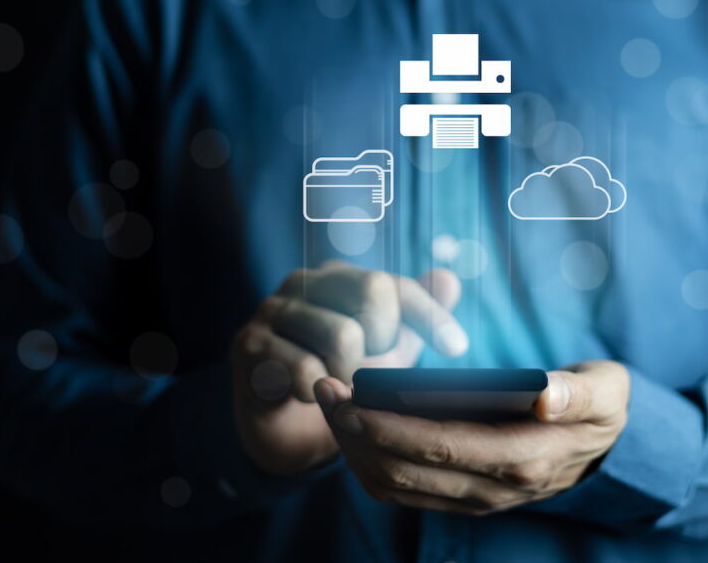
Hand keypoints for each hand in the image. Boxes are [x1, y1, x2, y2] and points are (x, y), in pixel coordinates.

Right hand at [231, 263, 466, 474]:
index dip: (429, 313)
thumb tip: (449, 278)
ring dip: (354, 378)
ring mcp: (271, 309)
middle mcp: (302, 281)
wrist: (284, 430)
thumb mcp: (386, 352)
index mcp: (338, 277)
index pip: (395, 282)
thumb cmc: (339, 380)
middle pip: (373, 291)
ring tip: (342, 391)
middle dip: (386, 345)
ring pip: (343, 334)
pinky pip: (306, 370)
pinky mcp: (249, 345)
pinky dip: (319, 393)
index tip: (458, 348)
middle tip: (370, 377)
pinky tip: (309, 398)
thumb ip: (413, 315)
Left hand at [314, 360, 628, 514]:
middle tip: (323, 388)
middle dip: (355, 432)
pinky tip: (353, 427)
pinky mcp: (464, 497)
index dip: (386, 424)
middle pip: (405, 470)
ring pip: (396, 485)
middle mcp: (494, 489)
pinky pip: (404, 490)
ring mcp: (477, 498)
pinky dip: (369, 462)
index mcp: (524, 458)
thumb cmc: (599, 407)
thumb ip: (578, 393)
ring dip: (354, 448)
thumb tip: (545, 394)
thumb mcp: (606, 390)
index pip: (439, 446)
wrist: (606, 450)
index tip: (346, 393)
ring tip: (329, 403)